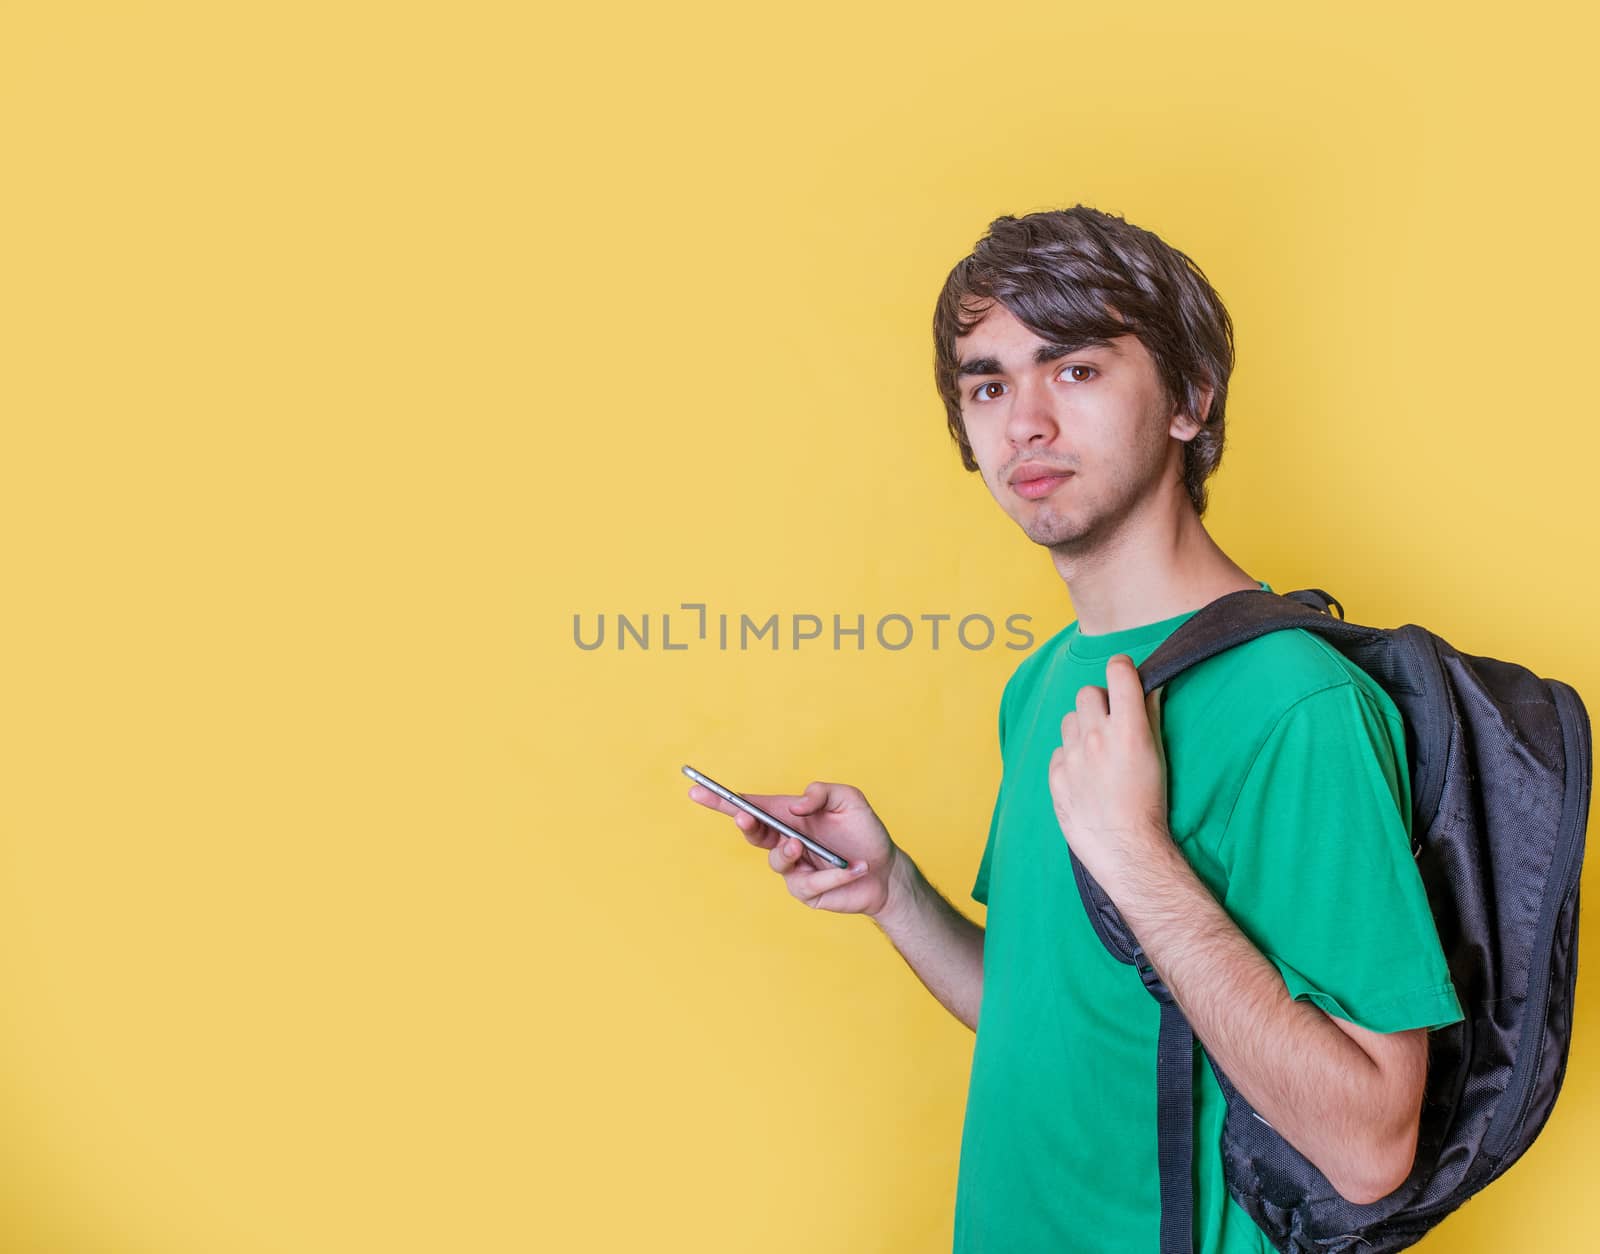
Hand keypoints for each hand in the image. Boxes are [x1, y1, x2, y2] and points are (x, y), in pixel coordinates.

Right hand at [687, 779, 897, 914]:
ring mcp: (793, 867)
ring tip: (805, 846)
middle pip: (751, 832)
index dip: (721, 800)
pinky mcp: (805, 891)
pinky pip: (810, 883)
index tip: (697, 791)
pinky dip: (835, 875)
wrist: (886, 870)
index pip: (750, 806)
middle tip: (745, 815)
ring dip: (789, 851)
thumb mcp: (849, 800)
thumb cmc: (865, 832)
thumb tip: (794, 806)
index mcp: (788, 815)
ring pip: (776, 860)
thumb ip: (821, 793)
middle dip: (744, 823)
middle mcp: (785, 840)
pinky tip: (855, 868)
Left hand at [1047, 653, 1171, 904]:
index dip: (1122, 670)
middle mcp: (1096, 737)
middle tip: (1110, 722)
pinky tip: (1084, 775)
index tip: (1124, 676)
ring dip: (1081, 727)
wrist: (1126, 848)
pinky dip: (1069, 757)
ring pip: (1069, 720)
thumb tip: (1148, 688)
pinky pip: (1058, 751)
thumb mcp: (1159, 755)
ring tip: (1096, 751)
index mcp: (1128, 729)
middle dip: (1099, 701)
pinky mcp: (1056, 776)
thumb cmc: (1150, 804)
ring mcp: (1072, 757)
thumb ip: (1150, 716)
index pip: (1118, 672)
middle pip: (1087, 692)